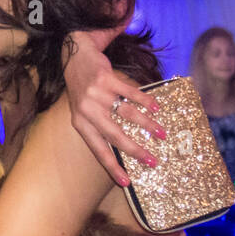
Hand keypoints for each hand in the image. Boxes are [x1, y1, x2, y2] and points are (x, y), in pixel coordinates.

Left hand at [62, 32, 164, 186]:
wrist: (72, 53)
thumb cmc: (82, 87)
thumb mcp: (83, 110)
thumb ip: (99, 126)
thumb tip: (122, 148)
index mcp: (80, 123)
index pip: (97, 149)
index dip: (111, 166)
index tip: (125, 183)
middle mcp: (86, 111)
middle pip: (114, 136)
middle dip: (135, 150)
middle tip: (153, 161)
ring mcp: (96, 94)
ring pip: (127, 115)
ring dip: (147, 126)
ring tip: (162, 134)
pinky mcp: (105, 79)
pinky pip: (130, 93)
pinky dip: (146, 102)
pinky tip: (157, 108)